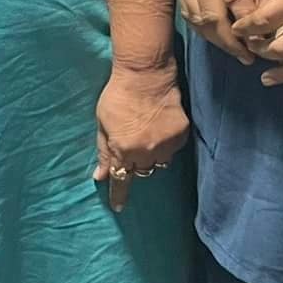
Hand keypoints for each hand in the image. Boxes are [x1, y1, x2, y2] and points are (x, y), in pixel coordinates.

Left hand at [93, 63, 188, 211]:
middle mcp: (147, 151)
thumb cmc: (117, 97)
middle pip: (142, 171)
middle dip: (134, 164)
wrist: (146, 75)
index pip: (122, 180)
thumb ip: (104, 153)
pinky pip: (172, 149)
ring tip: (145, 135)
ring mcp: (167, 144)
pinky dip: (165, 144)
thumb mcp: (103, 125)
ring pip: (159, 162)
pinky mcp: (182, 134)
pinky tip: (159, 128)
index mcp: (124, 150)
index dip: (119, 195)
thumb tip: (100, 177)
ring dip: (150, 156)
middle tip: (131, 146)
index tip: (117, 207)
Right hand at [164, 0, 282, 63]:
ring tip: (238, 52)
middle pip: (213, 15)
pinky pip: (188, 11)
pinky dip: (202, 28)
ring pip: (198, 17)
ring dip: (216, 39)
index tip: (266, 35)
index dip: (249, 20)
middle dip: (232, 40)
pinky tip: (217, 37)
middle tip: (253, 55)